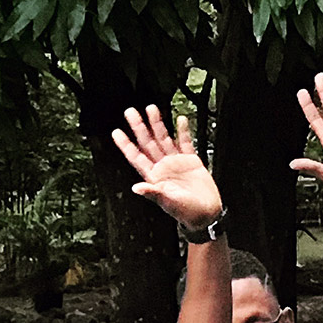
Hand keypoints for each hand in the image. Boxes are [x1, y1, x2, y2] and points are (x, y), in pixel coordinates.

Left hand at [111, 106, 222, 230]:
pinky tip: (180, 120)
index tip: (116, 132)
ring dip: (157, 124)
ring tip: (152, 109)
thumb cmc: (187, 212)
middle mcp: (163, 167)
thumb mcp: (168, 202)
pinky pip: (185, 142)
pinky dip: (182, 131)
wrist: (206, 213)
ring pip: (163, 139)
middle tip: (130, 112)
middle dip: (138, 127)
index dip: (125, 145)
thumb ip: (153, 193)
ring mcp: (176, 162)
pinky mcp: (191, 161)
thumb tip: (137, 188)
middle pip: (147, 143)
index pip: (136, 157)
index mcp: (154, 176)